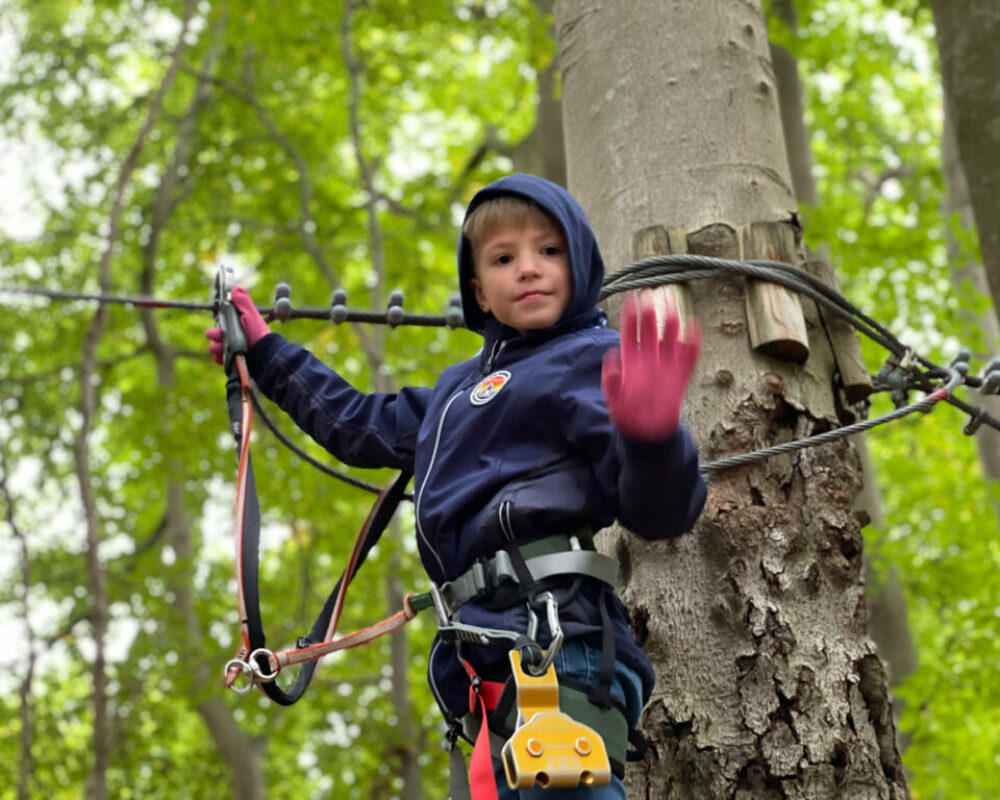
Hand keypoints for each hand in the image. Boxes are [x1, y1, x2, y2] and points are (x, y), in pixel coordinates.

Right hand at [205, 286, 270, 364]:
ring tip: (215, 349)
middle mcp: (240, 337)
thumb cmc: (258, 334)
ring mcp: (238, 350)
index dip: (220, 321)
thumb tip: (236, 288)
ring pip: (220, 348)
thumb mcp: (251, 315)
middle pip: (220, 335)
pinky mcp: (237, 361)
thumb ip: (243, 303)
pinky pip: (224, 360)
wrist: (265, 356)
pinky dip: (220, 359)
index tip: (217, 320)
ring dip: (215, 347)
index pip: (226, 322)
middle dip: (215, 334)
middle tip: (212, 335)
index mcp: (242, 325)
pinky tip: (220, 358)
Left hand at [602, 290, 700, 440]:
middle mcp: (648, 359)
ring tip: (673, 304)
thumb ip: (612, 383)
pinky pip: (688, 357)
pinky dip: (692, 342)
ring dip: (671, 322)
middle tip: (651, 292)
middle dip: (650, 311)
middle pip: (649, 330)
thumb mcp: (614, 403)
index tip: (632, 297)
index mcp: (630, 362)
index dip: (630, 315)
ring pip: (670, 338)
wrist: (646, 433)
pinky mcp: (680, 377)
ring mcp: (665, 366)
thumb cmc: (627, 417)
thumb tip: (612, 360)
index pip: (629, 333)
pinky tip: (694, 326)